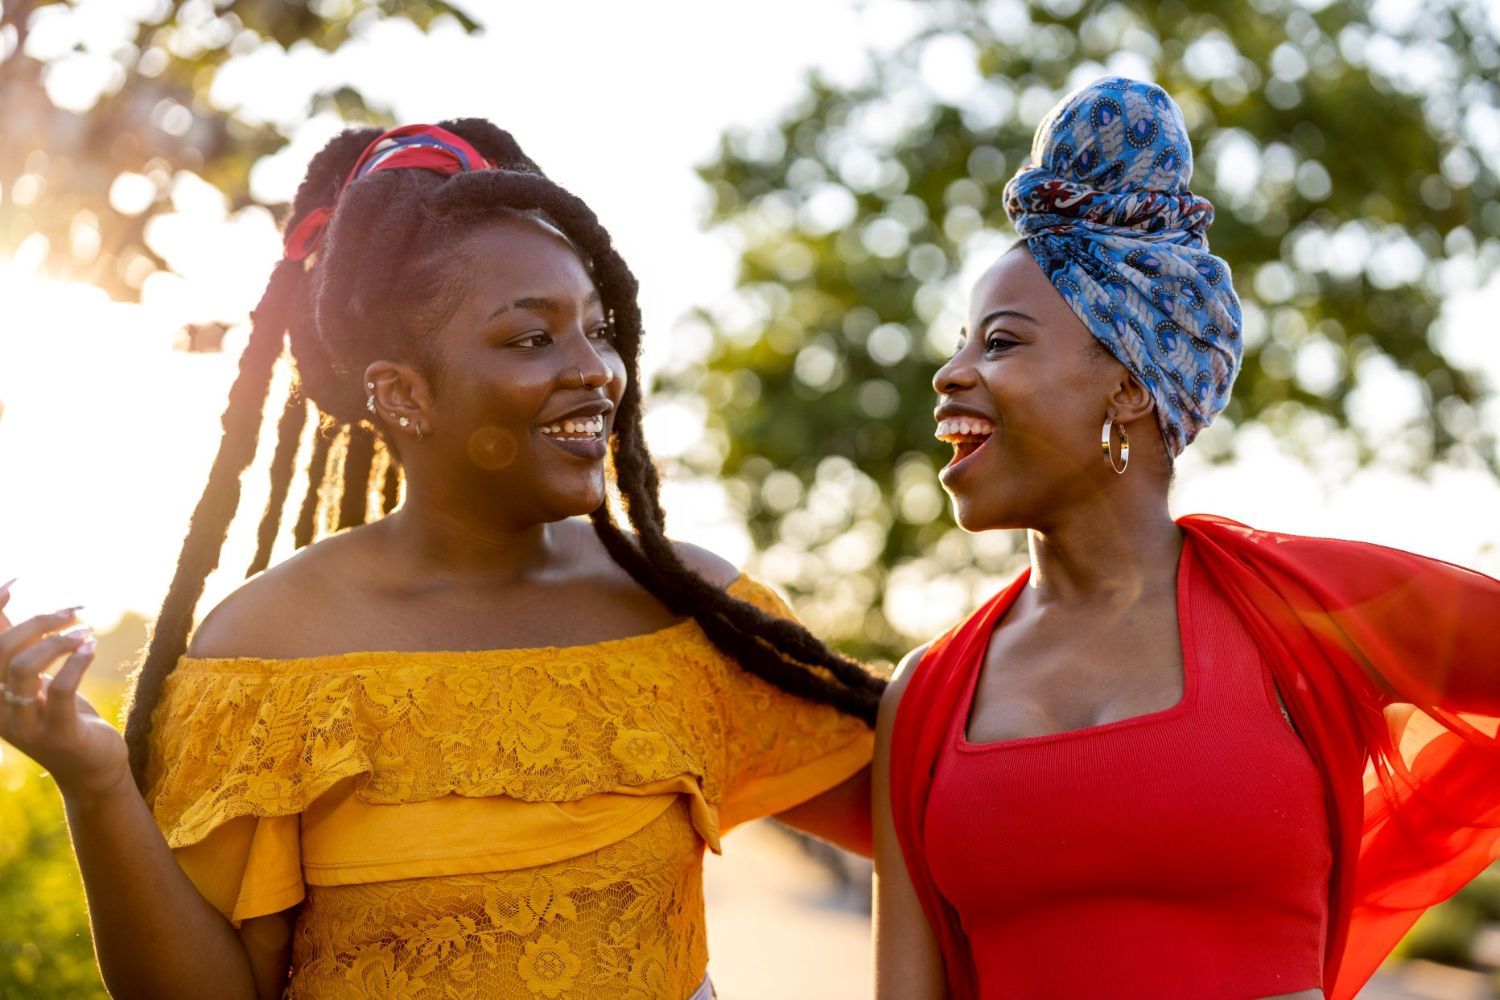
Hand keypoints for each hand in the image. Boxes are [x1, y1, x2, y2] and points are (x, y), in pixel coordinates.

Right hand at [0, 579, 129, 799]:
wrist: (92, 770)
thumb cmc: (64, 717)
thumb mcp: (38, 682)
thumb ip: (21, 650)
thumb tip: (6, 608)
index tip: (15, 583)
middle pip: (0, 650)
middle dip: (38, 622)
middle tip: (74, 612)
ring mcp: (25, 723)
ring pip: (22, 668)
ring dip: (56, 641)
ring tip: (84, 631)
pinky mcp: (57, 733)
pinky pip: (59, 690)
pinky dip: (76, 662)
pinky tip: (91, 648)